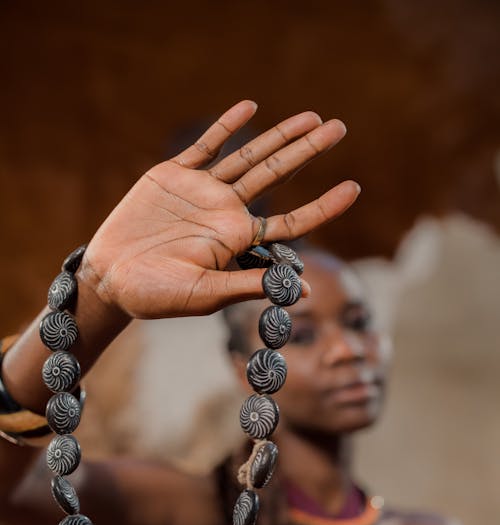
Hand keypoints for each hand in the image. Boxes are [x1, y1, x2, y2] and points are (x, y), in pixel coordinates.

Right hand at [81, 100, 359, 318]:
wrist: (111, 279)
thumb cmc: (158, 296)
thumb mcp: (206, 294)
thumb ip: (250, 285)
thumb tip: (303, 289)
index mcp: (239, 242)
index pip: (291, 220)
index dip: (323, 205)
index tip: (354, 188)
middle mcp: (227, 213)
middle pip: (277, 175)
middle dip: (308, 151)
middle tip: (340, 128)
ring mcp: (202, 192)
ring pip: (248, 157)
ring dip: (279, 136)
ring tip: (311, 117)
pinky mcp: (174, 176)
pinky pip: (206, 146)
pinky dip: (227, 126)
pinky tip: (250, 108)